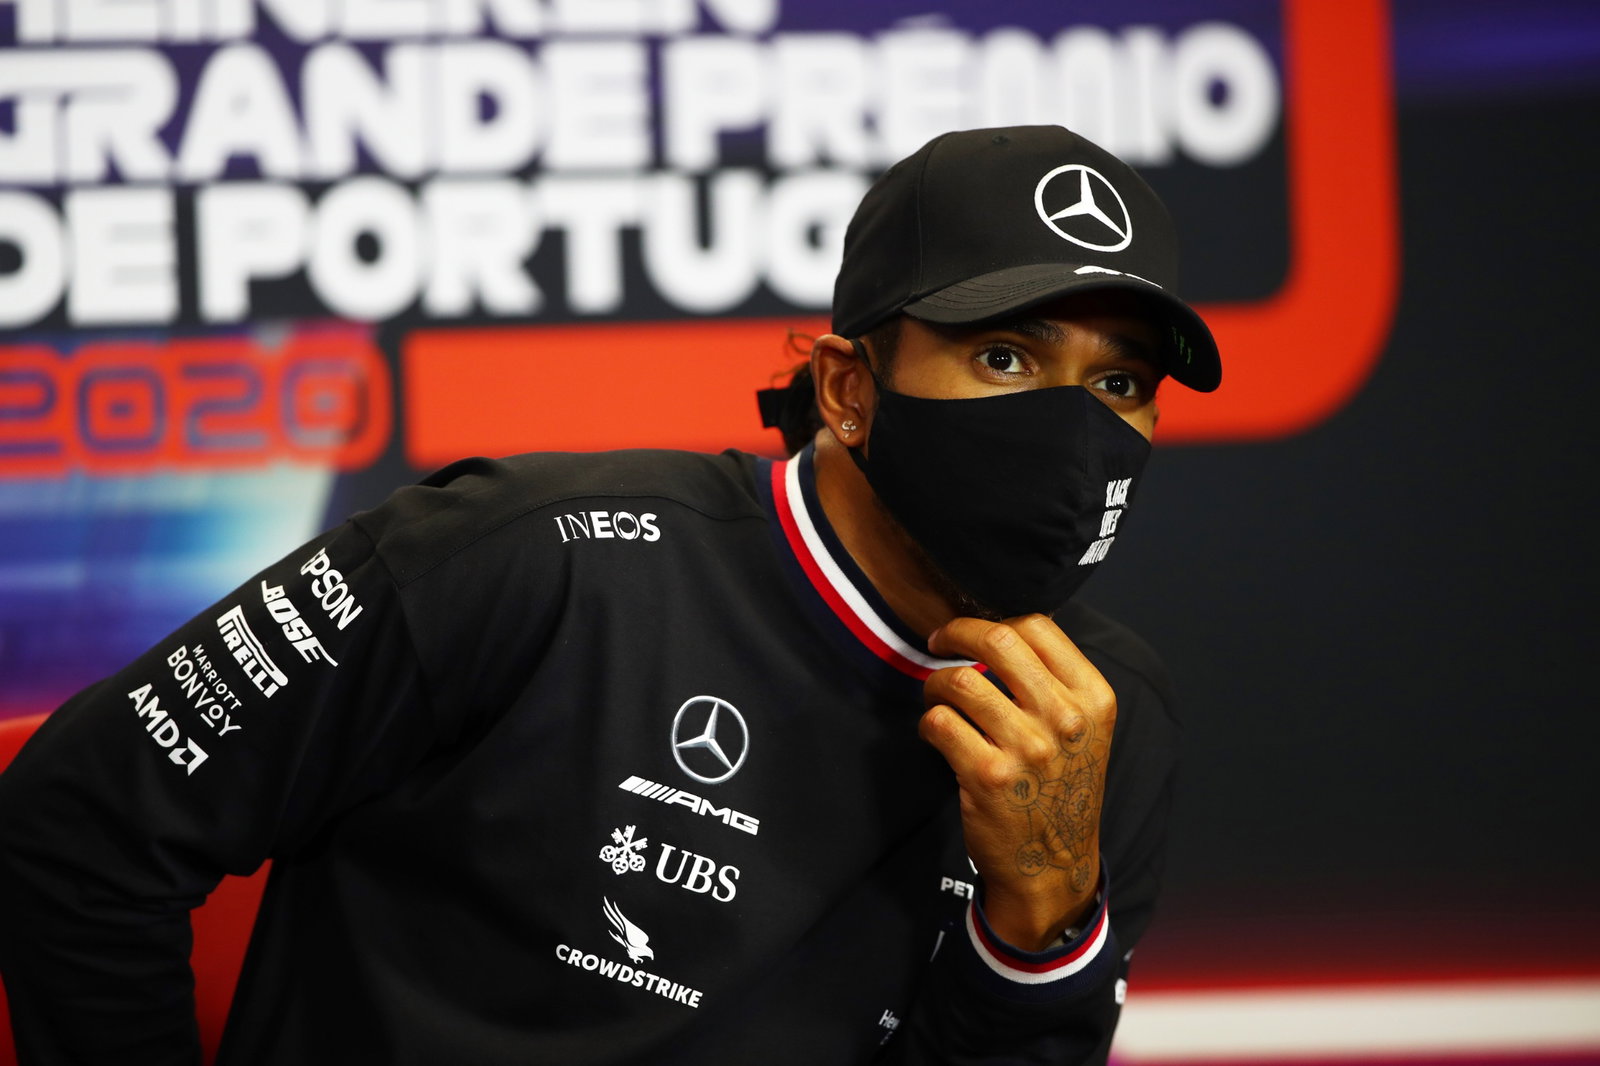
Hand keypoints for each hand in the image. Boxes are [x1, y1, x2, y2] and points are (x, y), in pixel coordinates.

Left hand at [919, 614, 1115, 950]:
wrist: (1053, 864)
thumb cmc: (1062, 787)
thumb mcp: (1084, 730)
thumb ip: (1055, 680)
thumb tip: (1001, 627)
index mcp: (1093, 699)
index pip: (1038, 626)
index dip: (992, 619)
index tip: (970, 630)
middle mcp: (1065, 719)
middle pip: (998, 640)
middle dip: (957, 632)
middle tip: (939, 642)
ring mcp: (1027, 748)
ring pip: (960, 680)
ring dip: (937, 683)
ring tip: (938, 696)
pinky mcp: (988, 776)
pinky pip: (939, 722)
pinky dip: (929, 721)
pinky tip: (938, 732)